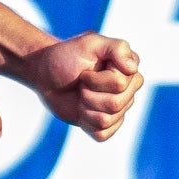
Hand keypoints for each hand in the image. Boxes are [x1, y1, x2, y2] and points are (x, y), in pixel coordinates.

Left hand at [8, 32, 140, 140]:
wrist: (45, 75)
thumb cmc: (66, 56)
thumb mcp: (89, 43)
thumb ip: (116, 48)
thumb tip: (132, 68)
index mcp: (129, 68)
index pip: (120, 84)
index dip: (97, 80)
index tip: (85, 70)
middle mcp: (129, 89)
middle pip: (115, 104)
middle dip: (89, 94)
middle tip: (81, 83)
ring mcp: (118, 108)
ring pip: (107, 120)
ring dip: (85, 107)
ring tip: (80, 95)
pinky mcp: (105, 124)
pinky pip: (102, 134)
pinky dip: (86, 124)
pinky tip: (81, 110)